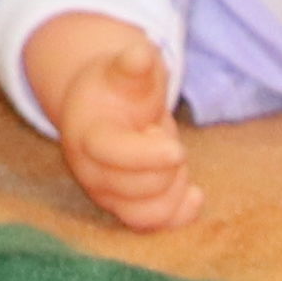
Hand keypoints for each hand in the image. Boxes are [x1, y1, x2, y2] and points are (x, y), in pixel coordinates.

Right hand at [26, 13, 196, 232]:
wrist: (105, 110)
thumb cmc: (118, 87)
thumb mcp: (123, 69)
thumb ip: (132, 65)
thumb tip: (141, 53)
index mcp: (86, 134)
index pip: (111, 153)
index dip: (146, 156)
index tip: (178, 149)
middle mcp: (91, 171)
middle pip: (134, 187)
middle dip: (164, 166)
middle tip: (163, 137)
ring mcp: (108, 195)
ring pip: (144, 214)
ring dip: (173, 189)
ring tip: (173, 160)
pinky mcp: (127, 209)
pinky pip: (154, 227)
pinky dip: (179, 215)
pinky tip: (195, 194)